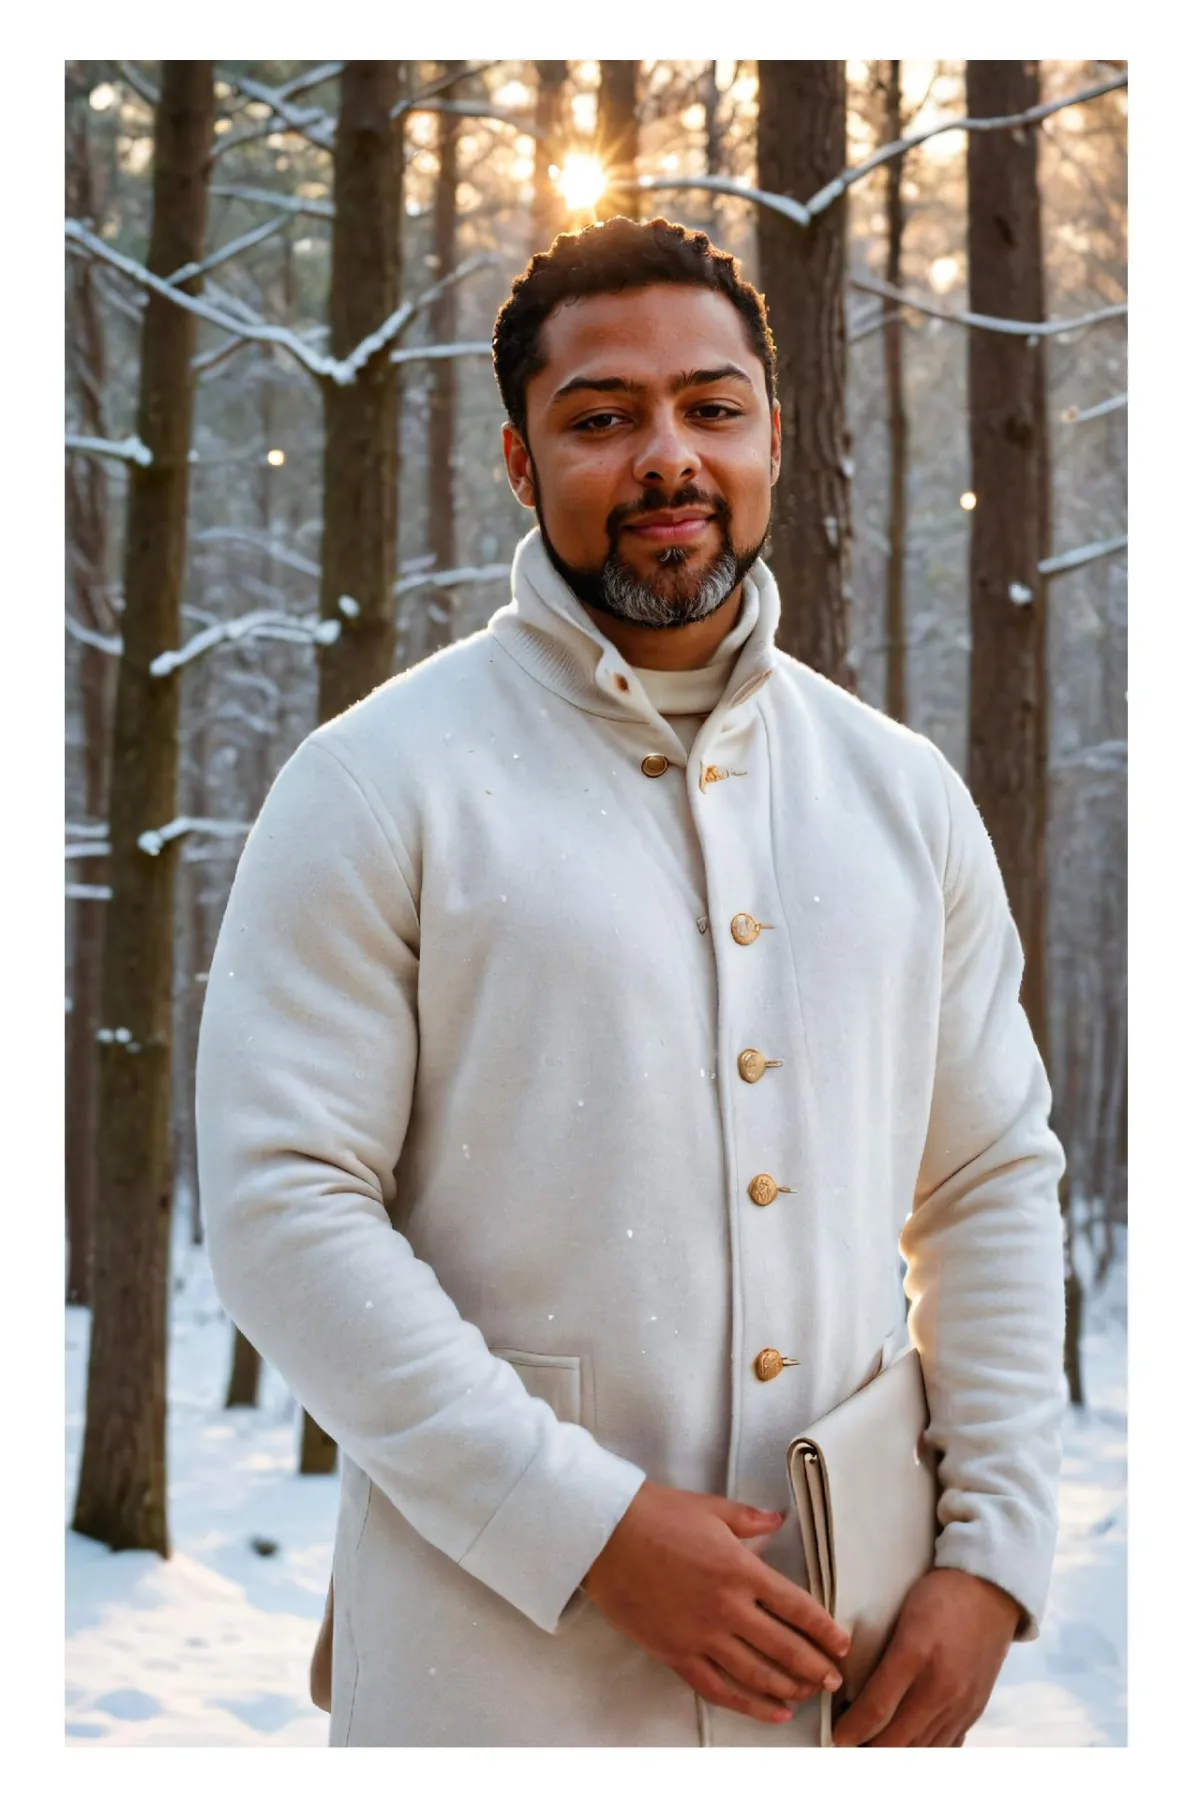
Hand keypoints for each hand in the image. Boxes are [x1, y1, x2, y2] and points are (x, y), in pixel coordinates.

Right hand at [581, 1479, 849, 1725]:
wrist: (604, 1534)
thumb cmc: (655, 1515)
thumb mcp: (711, 1508)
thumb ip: (750, 1520)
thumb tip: (778, 1519)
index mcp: (740, 1569)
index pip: (797, 1607)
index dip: (824, 1630)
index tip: (841, 1645)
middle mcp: (727, 1607)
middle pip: (785, 1648)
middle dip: (815, 1668)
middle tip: (834, 1680)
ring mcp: (701, 1635)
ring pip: (757, 1675)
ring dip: (789, 1689)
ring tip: (808, 1696)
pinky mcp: (676, 1653)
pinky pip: (719, 1688)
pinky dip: (749, 1705)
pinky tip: (771, 1711)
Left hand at [832, 1567, 1022, 1746]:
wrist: (990, 1592)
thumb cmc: (939, 1596)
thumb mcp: (902, 1616)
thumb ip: (882, 1654)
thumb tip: (855, 1689)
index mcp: (914, 1654)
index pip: (876, 1707)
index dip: (851, 1729)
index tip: (836, 1737)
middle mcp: (940, 1686)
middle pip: (898, 1738)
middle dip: (868, 1748)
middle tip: (849, 1746)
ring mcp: (961, 1703)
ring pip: (921, 1748)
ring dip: (894, 1752)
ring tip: (873, 1748)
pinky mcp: (974, 1710)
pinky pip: (945, 1745)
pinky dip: (923, 1750)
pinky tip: (908, 1744)